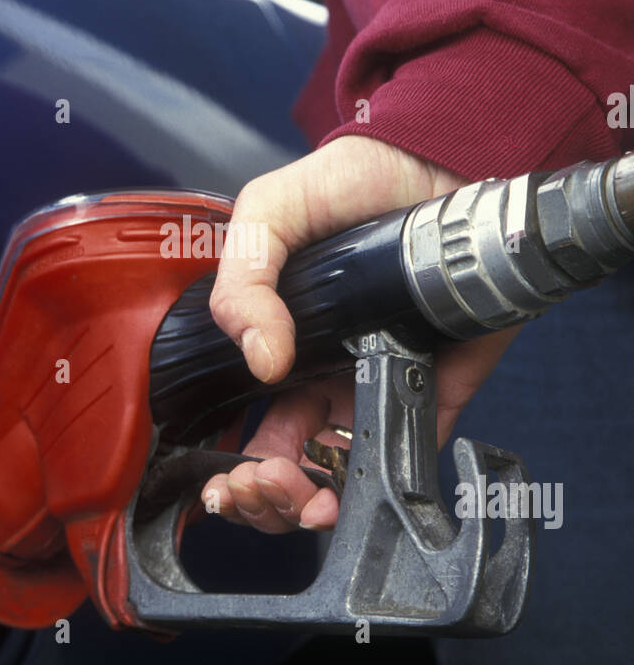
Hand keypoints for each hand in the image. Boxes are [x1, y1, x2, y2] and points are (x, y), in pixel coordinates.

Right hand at [203, 135, 518, 532]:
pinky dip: (381, 483)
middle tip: (262, 486)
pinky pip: (409, 452)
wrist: (438, 159)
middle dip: (268, 497)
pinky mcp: (438, 388)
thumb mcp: (270, 214)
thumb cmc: (353, 182)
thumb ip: (244, 280)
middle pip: (291, 466)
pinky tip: (352, 486)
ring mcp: (382, 386)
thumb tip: (259, 359)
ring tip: (304, 496)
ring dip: (314, 504)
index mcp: (282, 347)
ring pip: (343, 474)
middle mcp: (329, 377)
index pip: (248, 427)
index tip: (225, 481)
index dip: (233, 467)